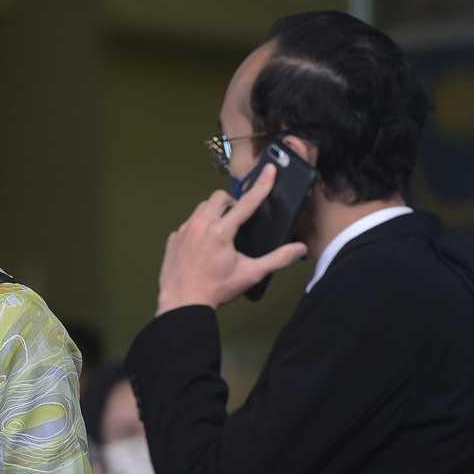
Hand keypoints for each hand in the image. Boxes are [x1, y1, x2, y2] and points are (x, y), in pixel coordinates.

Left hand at [156, 163, 307, 313]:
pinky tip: (203, 243)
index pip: (247, 202)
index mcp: (221, 232)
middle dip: (231, 202)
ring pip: (201, 208)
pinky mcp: (173, 239)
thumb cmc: (217, 289)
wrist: (182, 303)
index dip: (261, 185)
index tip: (269, 170)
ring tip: (221, 229)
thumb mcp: (250, 274)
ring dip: (214, 212)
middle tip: (237, 218)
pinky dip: (198, 227)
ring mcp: (183, 231)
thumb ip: (277, 259)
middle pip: (219, 197)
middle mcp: (200, 225)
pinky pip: (188, 224)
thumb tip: (300, 248)